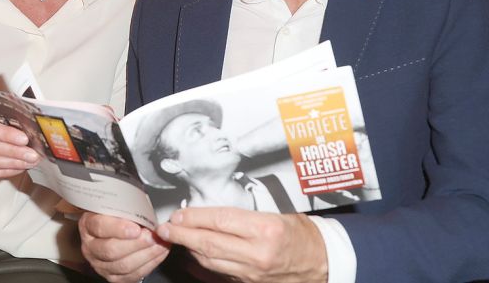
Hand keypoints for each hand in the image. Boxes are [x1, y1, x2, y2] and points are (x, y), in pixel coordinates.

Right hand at [79, 213, 169, 281]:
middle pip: (111, 250)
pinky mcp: (112, 277)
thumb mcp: (115, 204)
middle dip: (136, 244)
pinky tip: (159, 252)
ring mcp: (100, 264)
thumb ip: (126, 206)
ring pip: (123, 265)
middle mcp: (90, 247)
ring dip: (146, 254)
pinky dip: (150, 264)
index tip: (136, 228)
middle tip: (152, 236)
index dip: (119, 228)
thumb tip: (145, 208)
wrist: (113, 231)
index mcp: (88, 225)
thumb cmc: (116, 215)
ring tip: (159, 243)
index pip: (100, 227)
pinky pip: (132, 275)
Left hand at [157, 208, 327, 282]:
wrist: (323, 262)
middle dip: (182, 234)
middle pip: (209, 242)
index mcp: (266, 229)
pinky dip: (200, 266)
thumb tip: (208, 213)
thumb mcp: (276, 214)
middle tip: (164, 228)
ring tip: (174, 239)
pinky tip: (189, 257)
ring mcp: (253, 273)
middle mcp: (258, 253)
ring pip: (210, 261)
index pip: (220, 220)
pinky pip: (218, 275)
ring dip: (188, 249)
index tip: (177, 214)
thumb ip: (243, 215)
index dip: (194, 217)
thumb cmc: (302, 234)